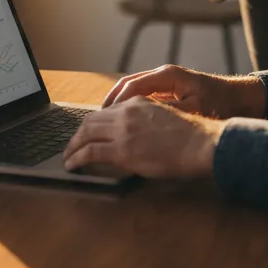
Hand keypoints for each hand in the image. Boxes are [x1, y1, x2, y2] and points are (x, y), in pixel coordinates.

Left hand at [63, 97, 220, 178]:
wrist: (198, 142)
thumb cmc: (189, 136)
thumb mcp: (163, 118)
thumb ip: (144, 123)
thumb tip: (132, 137)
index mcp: (138, 102)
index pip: (105, 111)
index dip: (92, 124)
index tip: (87, 134)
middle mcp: (126, 112)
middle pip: (90, 120)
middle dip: (77, 134)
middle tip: (72, 146)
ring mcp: (122, 130)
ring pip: (85, 134)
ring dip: (73, 147)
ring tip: (68, 158)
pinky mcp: (121, 149)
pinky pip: (90, 152)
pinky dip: (77, 158)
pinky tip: (73, 165)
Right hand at [101, 64, 265, 119]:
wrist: (241, 99)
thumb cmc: (220, 105)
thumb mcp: (193, 111)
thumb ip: (167, 114)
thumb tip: (141, 121)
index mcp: (168, 76)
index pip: (132, 86)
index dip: (115, 103)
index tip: (103, 118)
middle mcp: (164, 74)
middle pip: (128, 84)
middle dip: (110, 102)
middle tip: (95, 121)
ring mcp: (166, 80)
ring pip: (133, 89)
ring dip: (118, 104)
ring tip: (103, 121)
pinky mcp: (170, 89)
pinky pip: (143, 94)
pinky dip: (130, 105)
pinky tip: (124, 120)